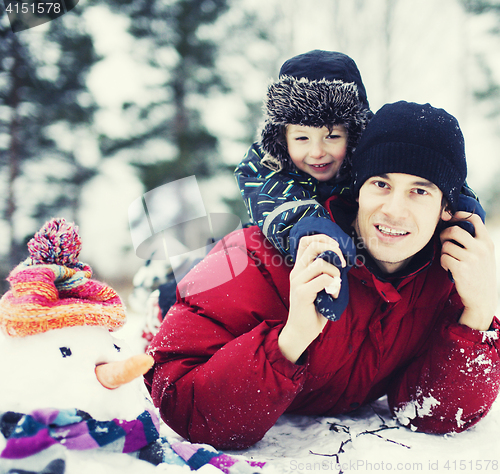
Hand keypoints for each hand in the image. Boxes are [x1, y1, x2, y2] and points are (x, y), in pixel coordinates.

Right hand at [278, 234, 342, 362]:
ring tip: (337, 284)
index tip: (336, 247)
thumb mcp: (319, 286)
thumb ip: (325, 272)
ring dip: (335, 272)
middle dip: (333, 249)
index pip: (306, 241)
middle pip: (312, 246)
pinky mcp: (302, 293)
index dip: (322, 238)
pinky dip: (334, 285)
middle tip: (342, 262)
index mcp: (300, 268)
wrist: (300, 331)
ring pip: (320, 263)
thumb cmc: (313, 309)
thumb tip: (341, 260)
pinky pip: (323, 279)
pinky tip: (334, 294)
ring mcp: (297, 281)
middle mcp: (296, 271)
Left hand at [440, 212, 496, 329]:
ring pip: (446, 245)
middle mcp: (481, 248)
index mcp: (487, 242)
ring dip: (444, 252)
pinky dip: (443, 262)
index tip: (449, 217)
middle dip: (444, 234)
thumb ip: (475, 240)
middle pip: (454, 230)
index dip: (458, 214)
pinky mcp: (461, 269)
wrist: (482, 298)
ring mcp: (471, 258)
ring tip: (450, 259)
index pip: (474, 218)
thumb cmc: (479, 274)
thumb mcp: (485, 254)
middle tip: (444, 241)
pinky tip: (449, 268)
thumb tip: (454, 223)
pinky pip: (443, 257)